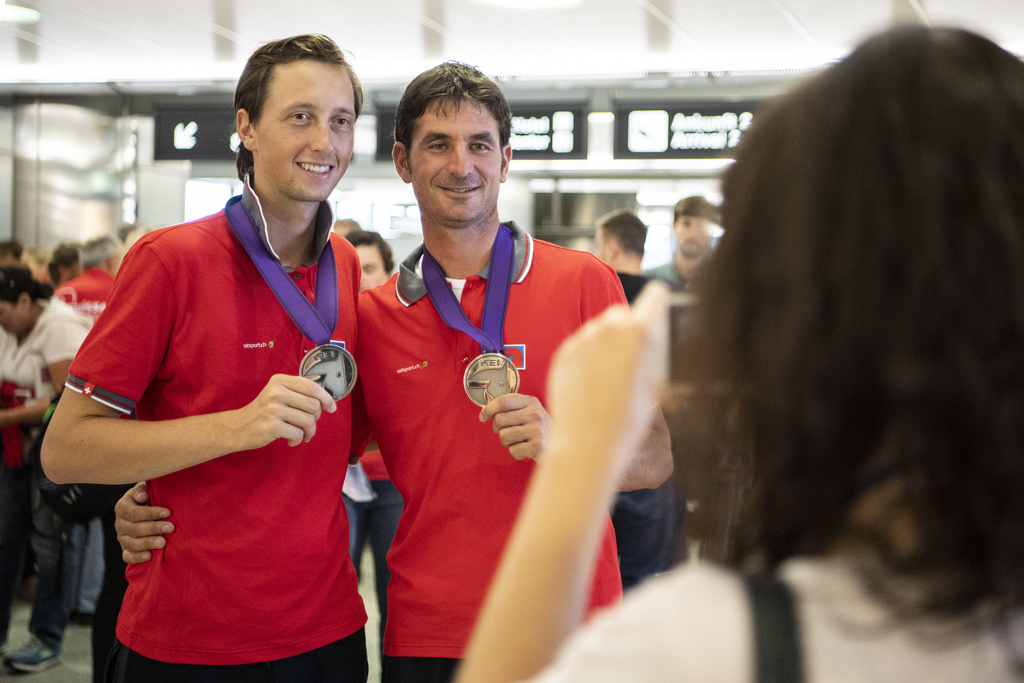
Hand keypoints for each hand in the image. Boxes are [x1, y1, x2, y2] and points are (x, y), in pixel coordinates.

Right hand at [114, 482, 173, 563]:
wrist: (144, 509)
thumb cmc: (148, 497)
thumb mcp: (144, 489)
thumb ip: (142, 489)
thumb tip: (143, 495)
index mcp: (122, 507)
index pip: (134, 512)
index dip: (150, 513)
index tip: (167, 512)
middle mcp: (120, 523)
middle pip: (134, 528)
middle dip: (154, 528)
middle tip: (170, 527)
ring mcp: (122, 538)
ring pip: (132, 543)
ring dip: (148, 543)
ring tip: (163, 542)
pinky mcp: (126, 550)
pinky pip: (128, 556)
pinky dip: (137, 558)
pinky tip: (149, 556)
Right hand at [233, 374, 336, 448]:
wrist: (238, 427)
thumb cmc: (263, 411)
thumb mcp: (277, 392)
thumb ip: (298, 392)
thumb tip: (326, 400)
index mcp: (280, 381)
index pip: (312, 387)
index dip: (326, 398)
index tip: (331, 407)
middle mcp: (276, 392)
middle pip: (313, 405)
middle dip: (316, 417)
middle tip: (309, 423)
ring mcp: (273, 409)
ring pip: (308, 421)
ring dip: (309, 432)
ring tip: (302, 434)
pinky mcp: (272, 426)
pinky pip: (298, 434)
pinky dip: (299, 439)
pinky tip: (291, 439)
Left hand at [479, 393, 550, 460]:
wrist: (564, 444)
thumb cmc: (539, 428)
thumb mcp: (529, 410)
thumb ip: (510, 407)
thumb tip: (485, 411)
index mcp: (531, 402)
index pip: (503, 401)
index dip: (489, 409)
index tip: (483, 416)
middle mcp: (535, 414)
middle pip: (499, 420)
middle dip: (499, 429)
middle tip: (509, 431)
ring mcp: (537, 430)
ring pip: (503, 436)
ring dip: (507, 442)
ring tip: (519, 440)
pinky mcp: (537, 446)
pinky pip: (513, 451)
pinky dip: (516, 452)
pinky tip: (526, 448)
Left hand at [545, 283, 669, 475]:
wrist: (586, 442)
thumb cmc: (626, 420)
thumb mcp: (655, 387)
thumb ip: (651, 357)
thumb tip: (652, 348)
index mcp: (640, 332)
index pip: (655, 295)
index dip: (659, 305)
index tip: (657, 320)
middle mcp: (611, 328)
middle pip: (623, 313)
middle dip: (628, 329)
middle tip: (631, 360)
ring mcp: (584, 338)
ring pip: (600, 329)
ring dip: (607, 342)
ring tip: (609, 376)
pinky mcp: (564, 351)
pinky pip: (581, 344)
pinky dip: (587, 355)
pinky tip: (590, 382)